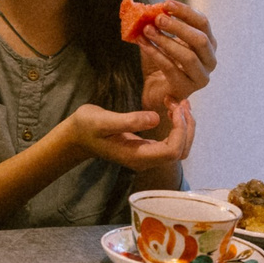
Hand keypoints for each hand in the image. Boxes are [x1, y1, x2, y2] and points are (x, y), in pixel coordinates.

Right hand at [62, 102, 196, 171]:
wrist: (76, 137)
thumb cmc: (86, 127)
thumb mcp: (103, 121)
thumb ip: (129, 121)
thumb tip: (155, 118)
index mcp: (137, 156)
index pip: (172, 151)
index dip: (180, 130)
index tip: (174, 106)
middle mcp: (145, 160)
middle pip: (181, 151)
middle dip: (186, 126)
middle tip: (179, 102)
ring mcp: (147, 156)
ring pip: (179, 147)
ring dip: (185, 125)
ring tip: (179, 103)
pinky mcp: (147, 148)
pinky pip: (172, 142)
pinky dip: (178, 125)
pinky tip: (172, 108)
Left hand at [137, 2, 216, 111]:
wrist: (155, 90)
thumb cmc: (162, 61)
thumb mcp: (165, 39)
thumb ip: (161, 25)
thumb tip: (148, 8)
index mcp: (209, 44)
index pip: (203, 23)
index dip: (185, 12)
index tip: (166, 3)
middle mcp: (210, 60)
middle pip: (201, 40)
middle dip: (178, 27)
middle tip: (158, 18)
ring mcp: (201, 77)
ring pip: (188, 57)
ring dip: (166, 41)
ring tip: (147, 30)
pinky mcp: (186, 89)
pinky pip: (171, 69)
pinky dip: (156, 54)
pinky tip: (142, 44)